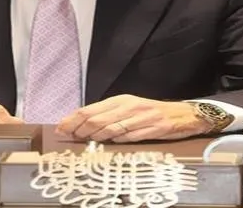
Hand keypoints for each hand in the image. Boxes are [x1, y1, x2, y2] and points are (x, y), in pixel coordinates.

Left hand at [55, 95, 211, 142]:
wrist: (182, 114)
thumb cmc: (150, 112)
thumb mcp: (128, 108)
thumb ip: (108, 115)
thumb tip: (83, 125)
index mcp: (120, 100)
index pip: (90, 109)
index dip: (73, 120)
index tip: (60, 128)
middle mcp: (129, 106)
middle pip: (97, 119)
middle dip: (81, 130)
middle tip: (71, 138)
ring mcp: (141, 118)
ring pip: (111, 129)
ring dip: (97, 137)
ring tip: (88, 142)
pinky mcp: (152, 128)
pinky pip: (130, 137)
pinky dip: (118, 141)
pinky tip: (112, 142)